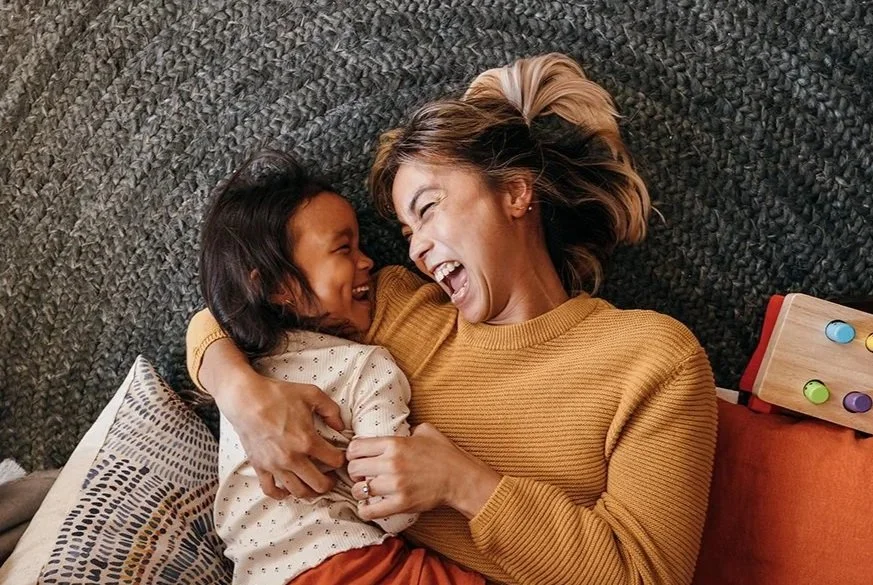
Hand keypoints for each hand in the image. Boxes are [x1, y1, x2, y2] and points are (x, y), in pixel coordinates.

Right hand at [217, 370, 346, 499]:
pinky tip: (288, 490)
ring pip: (298, 492)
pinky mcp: (260, 467)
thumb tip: (341, 426)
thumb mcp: (312, 394)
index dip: (341, 460)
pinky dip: (282, 495)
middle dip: (329, 483)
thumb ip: (331, 409)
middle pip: (318, 484)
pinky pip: (271, 490)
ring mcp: (275, 465)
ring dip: (310, 492)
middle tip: (332, 477)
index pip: (334, 461)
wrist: (246, 399)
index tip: (340, 458)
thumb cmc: (278, 395)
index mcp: (307, 441)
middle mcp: (292, 458)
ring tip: (314, 484)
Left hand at [346, 423, 501, 519]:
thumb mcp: (425, 430)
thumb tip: (398, 429)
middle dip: (354, 472)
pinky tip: (367, 507)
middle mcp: (391, 463)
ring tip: (365, 490)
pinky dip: (365, 510)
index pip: (356, 447)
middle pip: (353, 469)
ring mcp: (395, 485)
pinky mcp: (401, 503)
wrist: (460, 478)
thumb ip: (407, 429)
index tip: (357, 457)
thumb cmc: (444, 453)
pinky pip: (371, 511)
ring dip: (359, 491)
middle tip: (361, 474)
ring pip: (359, 490)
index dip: (352, 453)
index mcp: (394, 444)